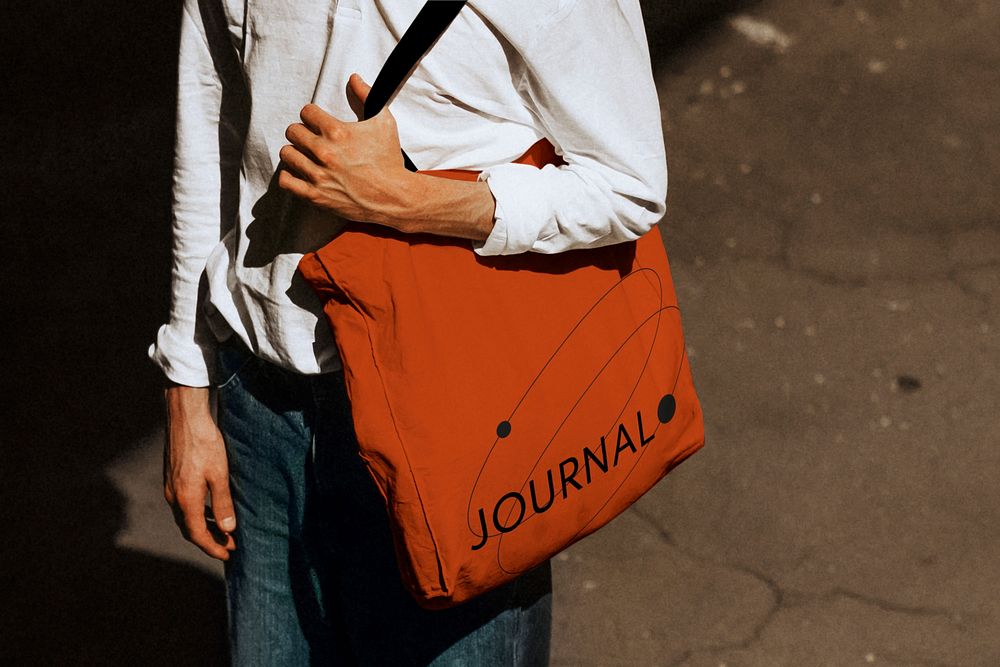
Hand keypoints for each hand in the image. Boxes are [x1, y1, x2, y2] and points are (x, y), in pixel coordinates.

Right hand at [162, 385, 236, 560]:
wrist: (185, 418)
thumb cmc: (205, 443)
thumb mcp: (219, 474)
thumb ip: (222, 503)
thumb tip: (228, 528)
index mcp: (185, 499)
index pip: (197, 534)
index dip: (213, 547)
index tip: (228, 554)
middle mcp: (173, 497)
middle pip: (189, 529)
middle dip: (209, 540)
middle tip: (229, 546)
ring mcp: (170, 488)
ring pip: (185, 517)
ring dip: (203, 527)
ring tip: (222, 531)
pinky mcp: (171, 478)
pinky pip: (183, 505)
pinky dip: (197, 514)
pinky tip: (210, 510)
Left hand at [278, 73, 410, 227]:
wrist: (393, 196)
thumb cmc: (389, 160)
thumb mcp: (384, 122)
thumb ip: (367, 96)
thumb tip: (353, 77)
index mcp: (337, 132)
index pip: (306, 112)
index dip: (312, 115)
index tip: (318, 123)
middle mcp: (324, 152)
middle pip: (292, 131)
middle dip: (302, 132)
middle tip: (311, 138)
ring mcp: (318, 175)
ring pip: (287, 154)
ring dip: (295, 152)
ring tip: (306, 155)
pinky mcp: (315, 195)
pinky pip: (285, 180)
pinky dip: (289, 175)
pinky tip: (299, 172)